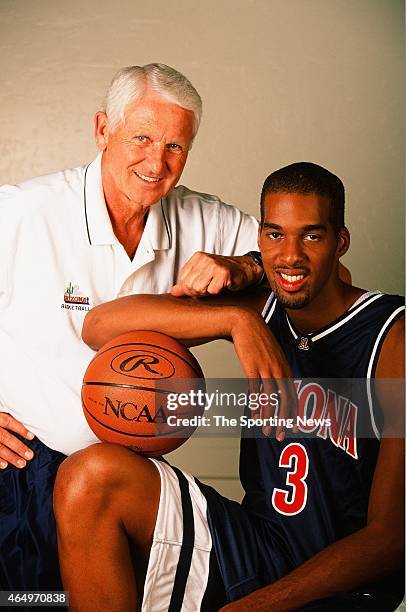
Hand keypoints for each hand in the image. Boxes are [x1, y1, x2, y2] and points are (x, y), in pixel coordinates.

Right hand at [0, 413, 34, 468]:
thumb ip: (4, 415)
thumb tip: (23, 418)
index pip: (8, 422)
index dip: (20, 429)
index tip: (31, 436)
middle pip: (5, 437)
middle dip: (18, 447)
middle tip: (30, 455)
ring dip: (10, 457)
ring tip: (22, 463)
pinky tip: (4, 465)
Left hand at [170, 253, 262, 296]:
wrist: (245, 269)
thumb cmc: (224, 273)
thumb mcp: (203, 275)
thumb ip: (186, 283)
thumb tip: (173, 292)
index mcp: (197, 258)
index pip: (182, 279)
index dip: (190, 288)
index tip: (201, 286)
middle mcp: (204, 259)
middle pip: (189, 286)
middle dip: (198, 292)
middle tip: (209, 288)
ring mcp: (214, 265)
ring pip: (199, 289)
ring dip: (207, 292)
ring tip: (215, 286)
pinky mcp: (223, 273)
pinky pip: (212, 291)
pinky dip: (217, 292)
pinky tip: (222, 286)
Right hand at [230, 309, 296, 440]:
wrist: (246, 323)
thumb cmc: (259, 339)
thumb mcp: (274, 354)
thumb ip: (277, 369)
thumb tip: (278, 384)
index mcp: (285, 368)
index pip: (293, 396)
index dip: (294, 413)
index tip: (293, 427)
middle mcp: (279, 370)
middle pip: (285, 401)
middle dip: (284, 421)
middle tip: (281, 435)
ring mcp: (266, 370)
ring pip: (271, 399)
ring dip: (269, 418)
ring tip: (266, 430)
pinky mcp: (252, 368)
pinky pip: (255, 391)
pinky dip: (256, 406)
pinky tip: (254, 416)